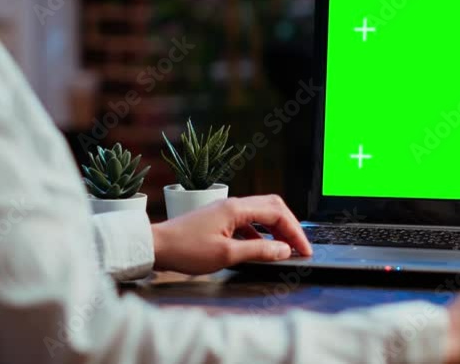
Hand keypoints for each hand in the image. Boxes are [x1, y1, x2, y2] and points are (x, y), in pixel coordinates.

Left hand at [151, 195, 312, 274]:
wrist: (155, 245)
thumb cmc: (186, 250)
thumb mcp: (226, 255)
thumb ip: (258, 251)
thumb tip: (284, 250)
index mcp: (237, 208)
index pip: (278, 214)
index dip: (295, 232)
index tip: (305, 250)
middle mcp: (234, 204)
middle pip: (273, 207)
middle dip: (290, 226)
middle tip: (300, 246)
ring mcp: (226, 210)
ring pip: (261, 213)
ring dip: (276, 228)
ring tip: (284, 248)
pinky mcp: (219, 219)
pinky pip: (248, 221)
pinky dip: (260, 233)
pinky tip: (261, 248)